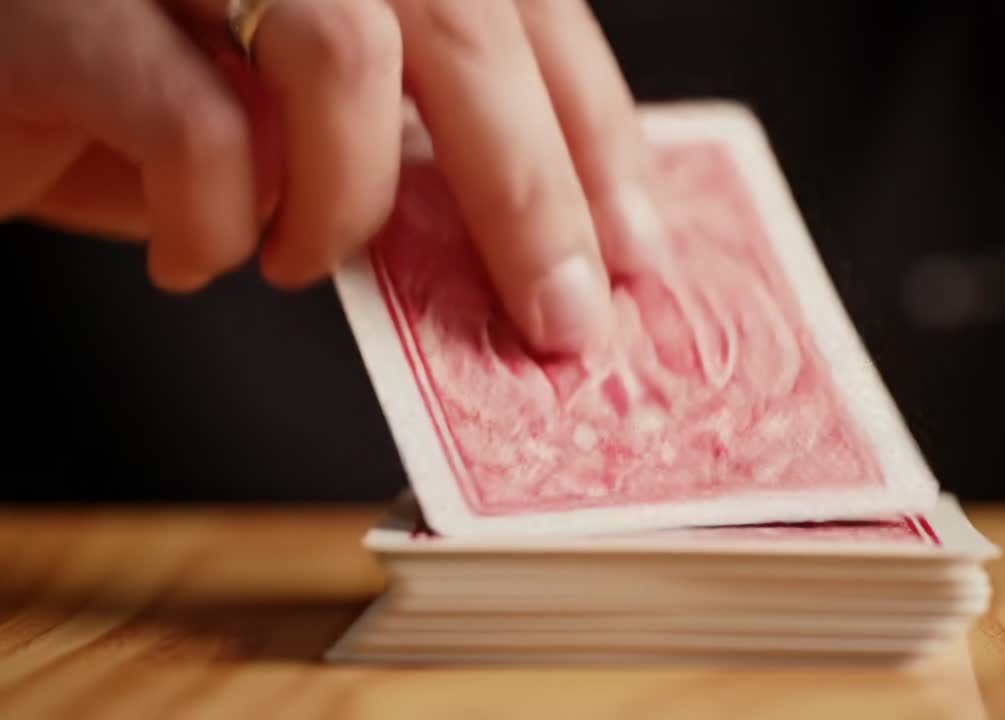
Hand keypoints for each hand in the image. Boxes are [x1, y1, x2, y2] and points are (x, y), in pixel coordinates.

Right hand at [0, 0, 660, 354]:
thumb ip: (411, 141)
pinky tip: (202, 259)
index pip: (525, 10)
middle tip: (561, 318)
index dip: (595, 131)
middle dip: (532, 193)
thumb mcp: (307, 112)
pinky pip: (197, 123)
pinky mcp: (70, 6)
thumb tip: (536, 245)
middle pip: (465, 23)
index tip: (635, 251)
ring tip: (305, 261)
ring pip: (343, 49)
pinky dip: (217, 221)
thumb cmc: (146, 87)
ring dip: (347, 197)